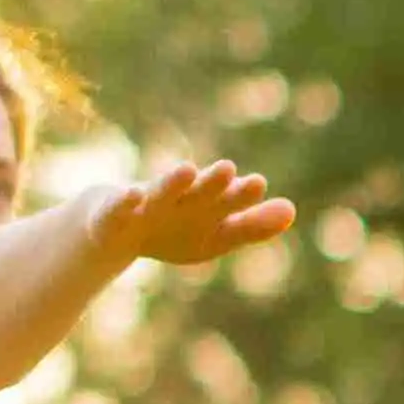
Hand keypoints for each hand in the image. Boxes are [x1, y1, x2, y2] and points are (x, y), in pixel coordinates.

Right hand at [91, 158, 294, 269]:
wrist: (111, 228)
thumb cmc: (171, 229)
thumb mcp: (213, 235)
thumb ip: (252, 225)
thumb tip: (292, 211)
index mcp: (202, 208)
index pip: (226, 203)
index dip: (239, 197)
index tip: (258, 184)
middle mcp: (176, 201)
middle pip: (197, 194)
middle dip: (213, 184)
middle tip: (229, 168)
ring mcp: (143, 206)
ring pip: (161, 193)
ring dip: (174, 183)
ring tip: (188, 170)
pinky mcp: (112, 214)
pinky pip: (118, 208)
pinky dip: (125, 202)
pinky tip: (132, 194)